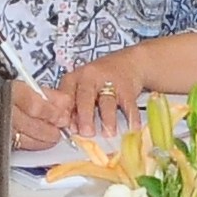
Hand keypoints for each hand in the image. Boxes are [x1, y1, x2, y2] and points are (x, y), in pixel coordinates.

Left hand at [14, 57, 147, 149]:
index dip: (64, 111)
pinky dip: (131, 117)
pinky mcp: (127, 87)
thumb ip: (75, 106)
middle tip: (86, 133)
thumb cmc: (101, 79)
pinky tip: (132, 127)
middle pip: (85, 97)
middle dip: (85, 116)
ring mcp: (109, 81)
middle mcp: (90, 77)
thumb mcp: (82, 88)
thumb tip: (71, 129)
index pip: (65, 95)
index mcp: (74, 79)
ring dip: (108, 119)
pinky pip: (129, 103)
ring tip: (108, 134)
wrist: (130, 63)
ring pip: (107, 101)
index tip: (65, 126)